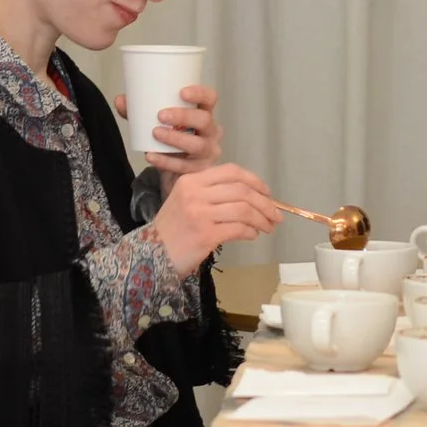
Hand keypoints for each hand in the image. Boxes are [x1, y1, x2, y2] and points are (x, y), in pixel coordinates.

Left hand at [114, 84, 222, 174]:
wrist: (175, 173)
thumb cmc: (170, 139)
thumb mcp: (155, 123)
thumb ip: (138, 111)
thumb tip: (120, 100)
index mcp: (203, 113)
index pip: (210, 98)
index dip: (200, 93)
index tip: (181, 92)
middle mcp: (211, 132)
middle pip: (204, 120)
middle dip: (183, 116)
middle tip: (161, 115)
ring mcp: (208, 153)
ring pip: (197, 145)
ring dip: (175, 138)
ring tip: (156, 133)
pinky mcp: (200, 171)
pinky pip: (184, 166)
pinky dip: (166, 161)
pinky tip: (151, 156)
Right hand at [151, 162, 281, 273]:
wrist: (150, 255)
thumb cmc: (173, 229)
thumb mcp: (186, 201)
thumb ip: (212, 194)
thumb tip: (251, 197)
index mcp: (191, 180)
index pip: (231, 172)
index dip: (255, 181)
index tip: (267, 193)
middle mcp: (195, 193)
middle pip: (242, 190)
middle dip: (265, 203)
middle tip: (275, 215)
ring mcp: (200, 213)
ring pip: (243, 209)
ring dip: (262, 219)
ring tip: (268, 227)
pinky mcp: (205, 235)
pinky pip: (238, 229)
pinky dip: (251, 232)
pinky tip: (252, 235)